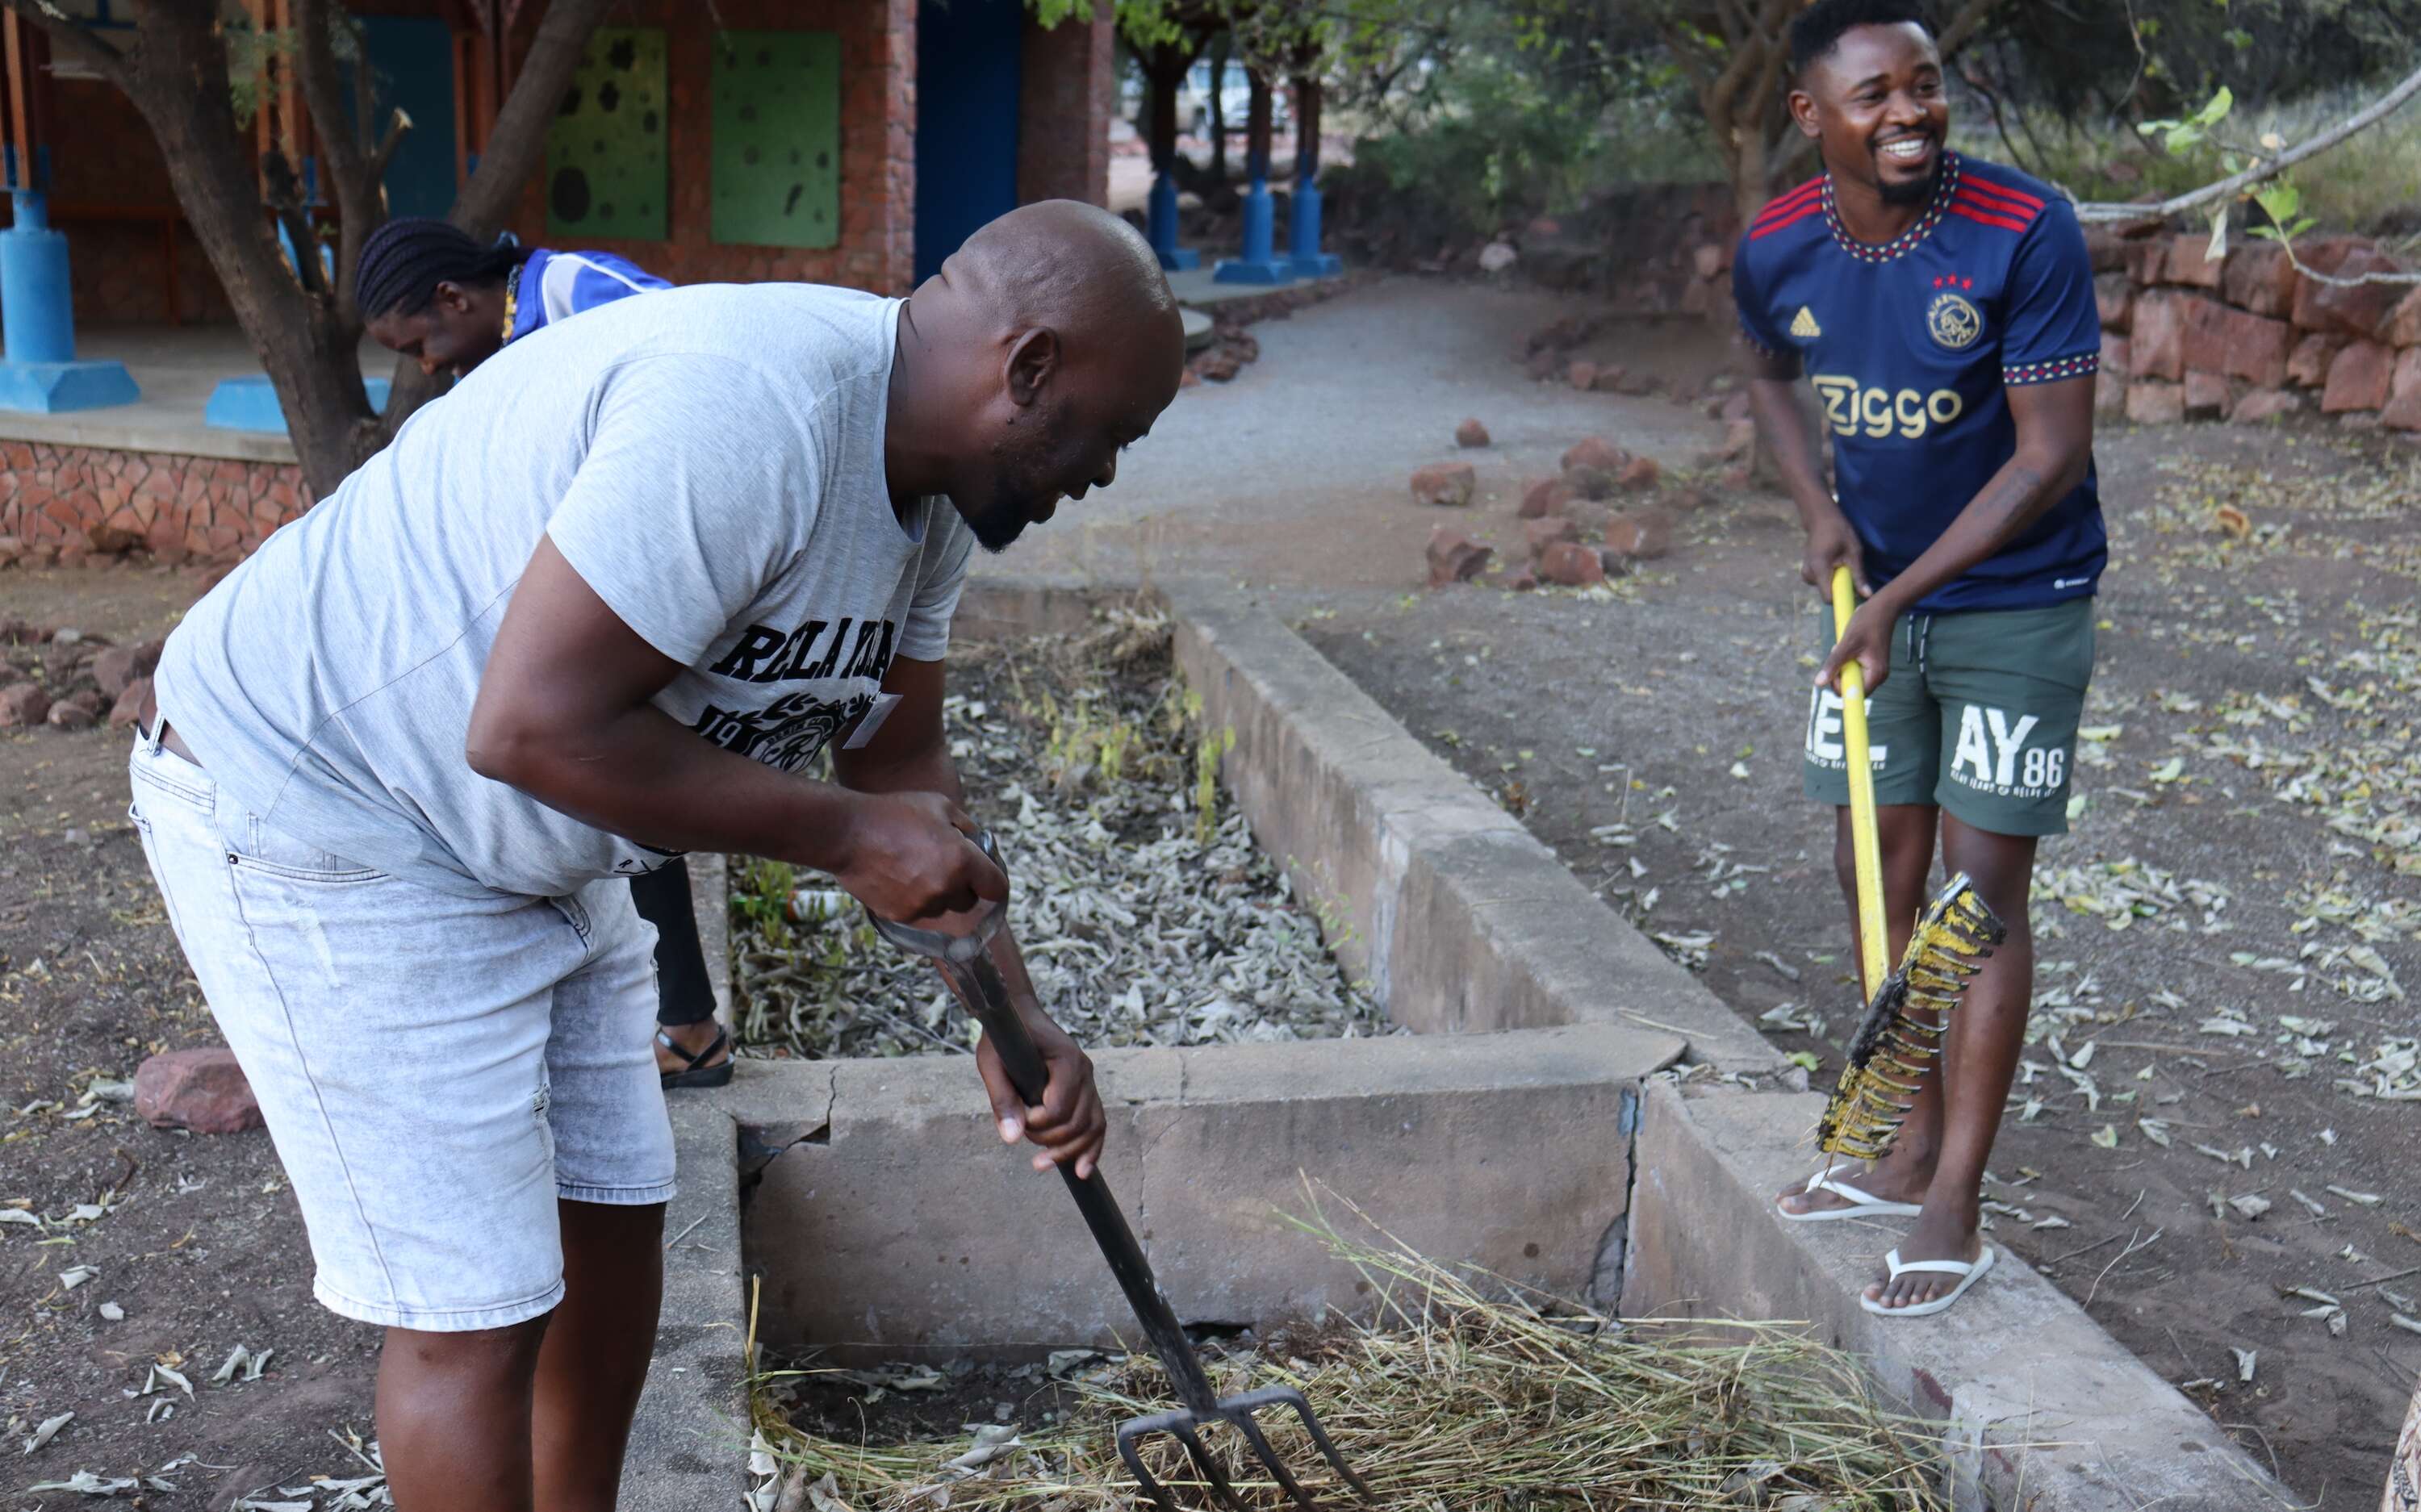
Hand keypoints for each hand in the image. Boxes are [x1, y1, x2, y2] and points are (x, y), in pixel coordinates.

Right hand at [829, 790, 1007, 924]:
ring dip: (937, 893)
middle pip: (969, 901)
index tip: (986, 875)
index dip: (993, 880)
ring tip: (914, 866)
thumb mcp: (940, 806)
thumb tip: (980, 845)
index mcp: (962, 861)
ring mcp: (923, 905)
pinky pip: (918, 912)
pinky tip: (897, 875)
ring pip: (942, 907)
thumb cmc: (895, 813)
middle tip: (943, 864)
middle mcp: (946, 887)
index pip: (997, 888)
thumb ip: (967, 828)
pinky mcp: (901, 915)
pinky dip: (914, 898)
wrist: (847, 833)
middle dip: (962, 885)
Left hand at [976, 1006, 1106, 1177]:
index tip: (1019, 1117)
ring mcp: (1088, 1081)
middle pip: (1078, 1123)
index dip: (1038, 1123)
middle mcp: (1085, 1071)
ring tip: (1041, 1165)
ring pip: (1093, 1126)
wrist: (1019, 1013)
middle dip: (1049, 1139)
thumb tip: (1011, 1138)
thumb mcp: (992, 1062)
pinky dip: (1091, 1147)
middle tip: (1023, 1135)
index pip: (1060, 1109)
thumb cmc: (1004, 1035)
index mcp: (1067, 1061)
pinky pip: (1096, 1122)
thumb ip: (1002, 1098)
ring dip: (1069, 1151)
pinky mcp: (1085, 1090)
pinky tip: (1081, 1169)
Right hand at [1801, 510, 1871, 599]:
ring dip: (1835, 581)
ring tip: (1842, 565)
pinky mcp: (1806, 572)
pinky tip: (1834, 565)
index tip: (1853, 594)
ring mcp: (1805, 573)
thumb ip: (1859, 576)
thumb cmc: (1839, 532)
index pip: (1828, 598)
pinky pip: (1821, 582)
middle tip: (1848, 571)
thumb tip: (1868, 596)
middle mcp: (1808, 574)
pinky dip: (1829, 578)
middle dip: (1840, 587)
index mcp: (1819, 569)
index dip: (1842, 599)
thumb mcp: (1854, 552)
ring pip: (1824, 588)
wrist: (1821, 519)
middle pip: (1827, 593)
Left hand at [1817, 595, 1895, 698]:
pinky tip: (1848, 647)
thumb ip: (1833, 664)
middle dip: (1839, 672)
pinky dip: (1846, 660)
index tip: (1834, 668)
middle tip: (1839, 652)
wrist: (1883, 608)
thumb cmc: (1867, 623)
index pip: (1853, 695)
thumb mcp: (1847, 644)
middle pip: (1850, 687)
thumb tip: (1818, 683)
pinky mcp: (1870, 664)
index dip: (1839, 685)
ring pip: (1849, 677)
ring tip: (1845, 647)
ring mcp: (1874, 671)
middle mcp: (1877, 676)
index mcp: (1875, 675)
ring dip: (1841, 665)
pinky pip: (1852, 669)